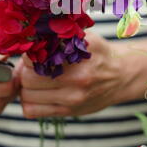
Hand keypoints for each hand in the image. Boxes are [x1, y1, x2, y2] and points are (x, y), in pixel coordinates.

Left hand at [18, 31, 140, 117]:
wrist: (122, 76)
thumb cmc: (100, 54)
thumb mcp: (86, 38)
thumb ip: (61, 35)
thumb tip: (33, 34)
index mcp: (78, 59)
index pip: (34, 59)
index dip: (29, 55)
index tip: (34, 53)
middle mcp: (75, 81)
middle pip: (27, 79)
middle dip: (25, 71)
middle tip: (31, 67)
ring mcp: (71, 100)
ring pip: (27, 96)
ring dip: (26, 87)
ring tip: (35, 80)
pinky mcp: (68, 112)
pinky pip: (33, 111)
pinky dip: (29, 102)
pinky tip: (38, 93)